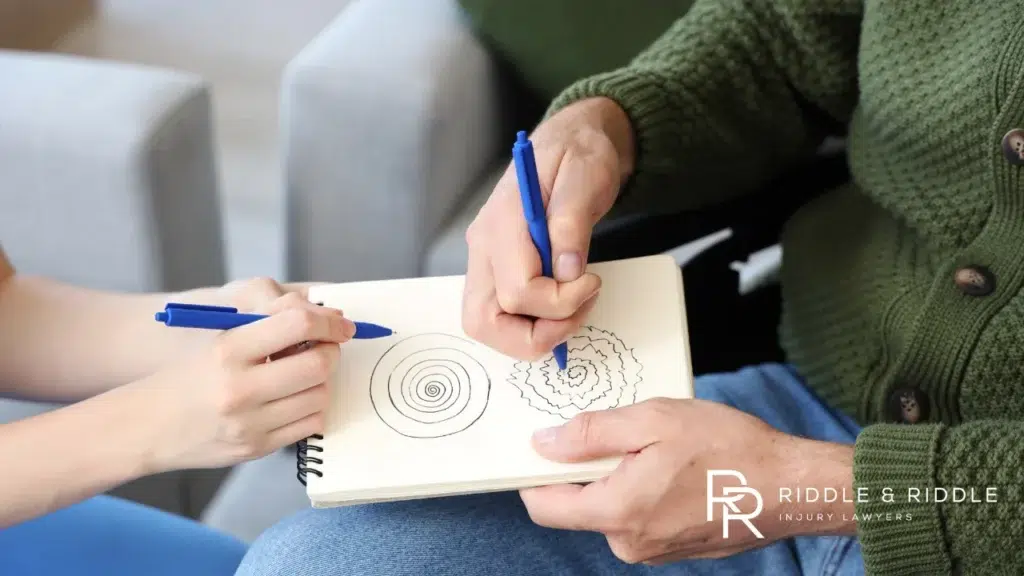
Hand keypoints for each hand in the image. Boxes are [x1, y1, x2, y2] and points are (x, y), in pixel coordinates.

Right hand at [131, 292, 355, 472]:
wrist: (146, 427)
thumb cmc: (188, 377)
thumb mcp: (220, 341)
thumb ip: (268, 329)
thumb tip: (322, 318)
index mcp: (229, 350)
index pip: (298, 324)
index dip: (329, 322)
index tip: (341, 324)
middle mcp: (240, 388)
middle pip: (318, 364)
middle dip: (331, 352)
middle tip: (327, 348)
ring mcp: (250, 422)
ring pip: (320, 396)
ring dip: (323, 382)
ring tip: (306, 374)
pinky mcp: (257, 448)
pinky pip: (309, 424)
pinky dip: (312, 407)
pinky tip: (297, 398)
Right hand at [462, 98, 634, 359]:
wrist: (571, 142)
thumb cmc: (579, 155)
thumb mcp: (586, 176)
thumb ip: (572, 222)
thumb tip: (567, 272)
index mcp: (502, 221)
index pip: (517, 290)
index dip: (559, 301)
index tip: (591, 282)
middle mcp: (483, 246)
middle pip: (484, 321)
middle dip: (536, 334)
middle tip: (577, 311)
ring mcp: (485, 261)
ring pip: (485, 327)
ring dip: (531, 336)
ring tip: (571, 309)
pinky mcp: (495, 271)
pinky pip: (499, 317)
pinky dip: (530, 326)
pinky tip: (561, 304)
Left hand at [519, 399, 855, 563]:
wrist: (792, 487)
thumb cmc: (729, 449)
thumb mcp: (654, 421)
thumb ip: (591, 433)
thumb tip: (544, 443)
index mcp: (618, 511)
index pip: (544, 506)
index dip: (533, 474)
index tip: (541, 446)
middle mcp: (630, 542)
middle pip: (579, 505)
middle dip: (589, 468)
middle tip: (624, 432)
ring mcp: (654, 551)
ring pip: (612, 508)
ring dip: (621, 477)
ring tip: (661, 448)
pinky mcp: (674, 550)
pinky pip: (641, 517)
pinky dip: (645, 491)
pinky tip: (677, 468)